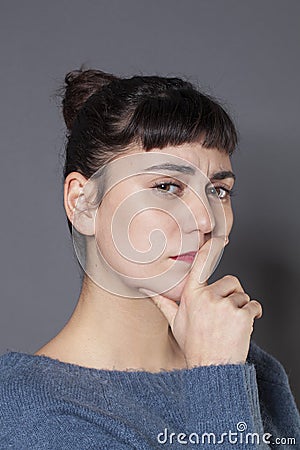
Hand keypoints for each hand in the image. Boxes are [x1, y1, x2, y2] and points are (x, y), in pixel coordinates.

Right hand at [139, 237, 262, 367]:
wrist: (212, 368)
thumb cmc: (194, 345)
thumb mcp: (176, 322)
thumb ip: (163, 302)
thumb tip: (146, 289)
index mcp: (192, 296)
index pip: (201, 265)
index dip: (210, 249)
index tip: (218, 237)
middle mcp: (208, 298)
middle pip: (230, 282)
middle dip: (231, 295)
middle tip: (222, 314)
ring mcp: (226, 307)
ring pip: (242, 295)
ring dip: (241, 308)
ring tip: (229, 324)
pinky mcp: (243, 316)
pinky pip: (254, 306)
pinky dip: (253, 315)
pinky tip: (241, 327)